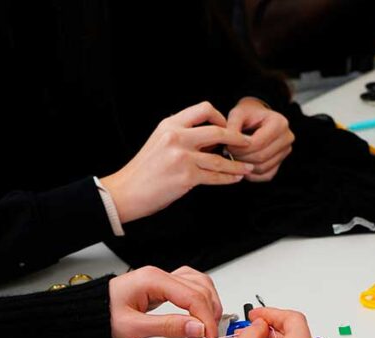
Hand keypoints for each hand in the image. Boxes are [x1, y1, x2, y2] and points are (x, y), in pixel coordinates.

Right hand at [101, 101, 254, 222]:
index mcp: (170, 124)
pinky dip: (228, 178)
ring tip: (248, 168)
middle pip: (218, 131)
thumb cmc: (144, 170)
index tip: (227, 127)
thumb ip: (182, 135)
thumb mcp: (159, 141)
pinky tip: (236, 178)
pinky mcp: (186, 177)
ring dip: (237, 164)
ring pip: (220, 158)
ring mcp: (182, 157)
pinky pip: (215, 176)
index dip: (220, 117)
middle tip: (248, 144)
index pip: (203, 109)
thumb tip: (210, 139)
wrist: (126, 191)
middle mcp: (177, 136)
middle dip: (237, 138)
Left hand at [109, 266, 221, 337]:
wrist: (87, 311)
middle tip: (209, 336)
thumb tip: (197, 329)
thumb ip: (167, 326)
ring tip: (209, 324)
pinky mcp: (163, 284)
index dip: (205, 318)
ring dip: (209, 302)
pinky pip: (191, 285)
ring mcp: (163, 277)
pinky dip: (201, 297)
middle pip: (200, 287)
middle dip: (210, 312)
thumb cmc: (104, 317)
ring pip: (199, 282)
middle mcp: (160, 274)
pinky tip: (201, 311)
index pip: (192, 296)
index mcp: (152, 280)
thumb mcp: (133, 327)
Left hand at [225, 97, 293, 181]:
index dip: (240, 148)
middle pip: (261, 156)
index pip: (258, 143)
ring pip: (262, 168)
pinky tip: (242, 164)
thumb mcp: (238, 113)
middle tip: (228, 153)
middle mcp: (287, 138)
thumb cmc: (248, 114)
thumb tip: (230, 144)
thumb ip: (232, 127)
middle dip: (241, 157)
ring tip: (234, 156)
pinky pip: (265, 175)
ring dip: (244, 166)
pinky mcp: (280, 163)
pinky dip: (251, 174)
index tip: (227, 145)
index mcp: (279, 123)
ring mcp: (285, 152)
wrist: (258, 118)